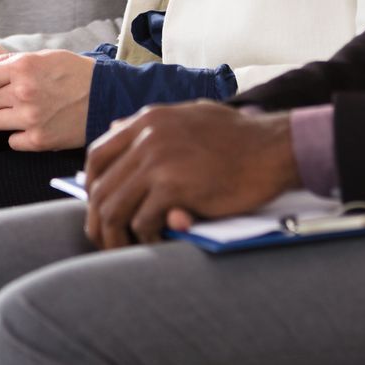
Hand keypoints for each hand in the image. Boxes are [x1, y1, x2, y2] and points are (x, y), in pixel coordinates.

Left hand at [0, 49, 93, 151]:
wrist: (107, 97)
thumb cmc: (76, 74)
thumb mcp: (43, 57)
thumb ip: (8, 62)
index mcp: (23, 67)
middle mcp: (23, 92)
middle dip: (2, 98)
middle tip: (26, 94)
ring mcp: (30, 118)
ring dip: (8, 117)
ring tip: (34, 109)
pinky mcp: (37, 140)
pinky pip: (12, 140)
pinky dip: (21, 135)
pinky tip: (40, 124)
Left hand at [82, 101, 299, 249]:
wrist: (272, 148)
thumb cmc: (237, 137)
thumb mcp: (188, 116)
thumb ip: (151, 124)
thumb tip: (116, 128)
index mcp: (147, 120)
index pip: (97, 155)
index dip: (92, 186)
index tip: (98, 206)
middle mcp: (146, 138)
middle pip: (100, 188)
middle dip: (98, 220)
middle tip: (106, 239)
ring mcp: (158, 162)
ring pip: (115, 209)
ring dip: (116, 236)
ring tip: (125, 248)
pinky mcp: (174, 187)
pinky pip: (143, 222)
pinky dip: (146, 238)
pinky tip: (158, 243)